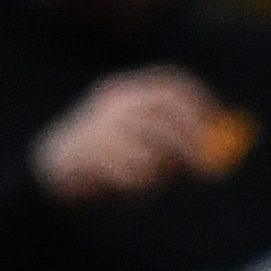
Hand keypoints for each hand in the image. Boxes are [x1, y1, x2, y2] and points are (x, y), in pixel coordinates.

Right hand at [34, 68, 225, 200]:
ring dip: (165, 169)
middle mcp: (115, 103)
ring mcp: (104, 126)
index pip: (170, 82)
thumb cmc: (106, 158)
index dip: (200, 101)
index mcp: (124, 91)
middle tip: (209, 171)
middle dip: (194, 139)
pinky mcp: (96, 155)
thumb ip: (173, 141)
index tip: (219, 124)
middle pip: (167, 110)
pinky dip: (143, 185)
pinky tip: (128, 187)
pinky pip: (138, 172)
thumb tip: (215, 149)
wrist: (52, 172)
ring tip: (153, 181)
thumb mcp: (139, 141)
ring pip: (155, 145)